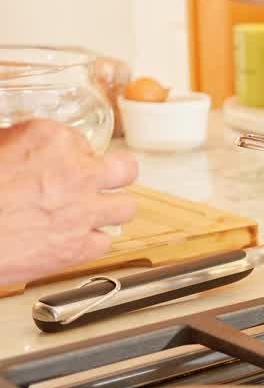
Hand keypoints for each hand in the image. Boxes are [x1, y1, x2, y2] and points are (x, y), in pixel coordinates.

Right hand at [0, 120, 137, 286]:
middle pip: (125, 168)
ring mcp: (83, 211)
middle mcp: (75, 172)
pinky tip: (76, 239)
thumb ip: (14, 146)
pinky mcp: (80, 247)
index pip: (80, 140)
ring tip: (94, 212)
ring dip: (111, 209)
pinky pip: (105, 242)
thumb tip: (18, 152)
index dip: (71, 155)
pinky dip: (92, 242)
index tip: (61, 163)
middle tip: (103, 180)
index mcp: (49, 140)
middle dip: (115, 174)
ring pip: (126, 207)